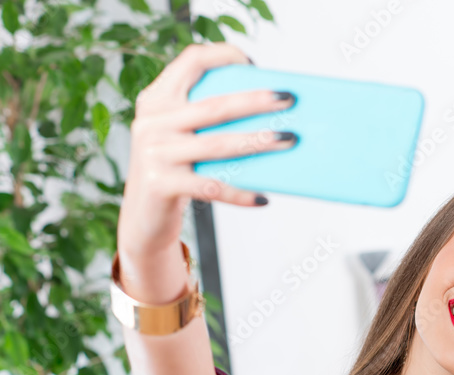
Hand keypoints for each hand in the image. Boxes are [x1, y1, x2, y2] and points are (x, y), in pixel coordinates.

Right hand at [117, 43, 296, 256]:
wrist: (143, 217)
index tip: (254, 65)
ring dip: (258, 142)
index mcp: (157, 99)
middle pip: (214, 106)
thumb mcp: (182, 137)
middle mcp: (152, 121)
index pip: (191, 61)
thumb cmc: (176, 170)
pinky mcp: (160, 184)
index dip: (223, 56)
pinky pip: (211, 187)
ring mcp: (154, 152)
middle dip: (256, 101)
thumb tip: (269, 112)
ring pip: (217, 145)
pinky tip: (263, 198)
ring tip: (288, 140)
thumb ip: (208, 120)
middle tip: (289, 100)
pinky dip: (240, 194)